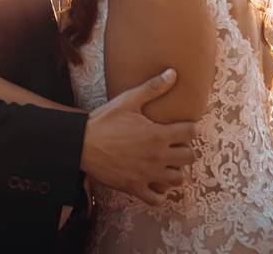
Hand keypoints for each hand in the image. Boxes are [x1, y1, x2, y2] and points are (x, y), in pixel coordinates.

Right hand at [80, 69, 197, 205]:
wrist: (81, 143)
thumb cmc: (104, 120)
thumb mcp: (129, 101)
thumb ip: (153, 88)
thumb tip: (173, 73)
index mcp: (158, 134)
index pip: (191, 133)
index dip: (190, 128)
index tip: (182, 127)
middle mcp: (157, 156)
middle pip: (190, 157)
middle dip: (186, 150)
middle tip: (175, 145)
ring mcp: (147, 174)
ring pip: (177, 180)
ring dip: (175, 171)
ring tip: (166, 164)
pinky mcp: (135, 187)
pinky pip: (157, 198)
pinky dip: (160, 193)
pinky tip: (155, 183)